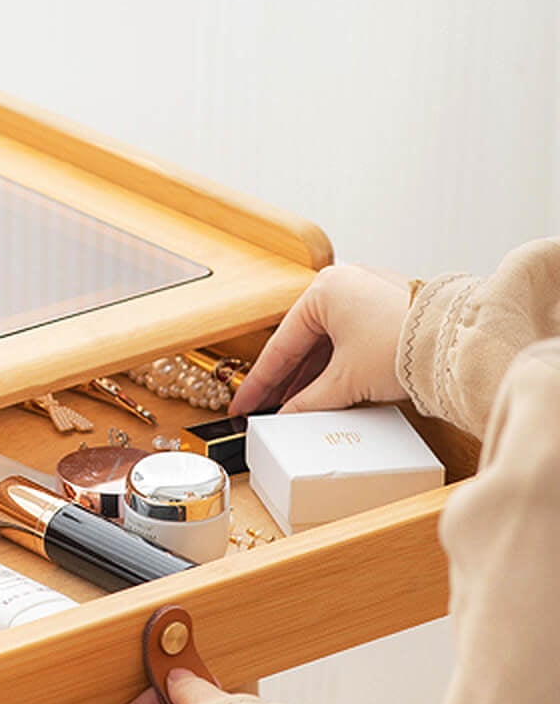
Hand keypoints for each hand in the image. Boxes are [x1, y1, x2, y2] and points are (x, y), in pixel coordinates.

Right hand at [230, 265, 411, 415]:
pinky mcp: (389, 312)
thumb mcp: (347, 380)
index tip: (244, 404)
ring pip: (327, 344)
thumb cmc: (406, 344)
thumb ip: (309, 402)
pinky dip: (337, 367)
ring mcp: (368, 297)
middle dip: (286, 381)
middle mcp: (343, 286)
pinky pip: (350, 341)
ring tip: (295, 407)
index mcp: (323, 290)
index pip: (281, 345)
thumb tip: (287, 418)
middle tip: (265, 409)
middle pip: (303, 344)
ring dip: (311, 377)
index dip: (260, 381)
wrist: (460, 343)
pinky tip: (326, 391)